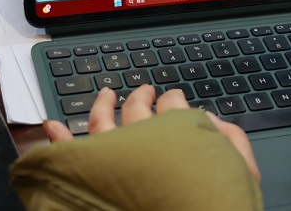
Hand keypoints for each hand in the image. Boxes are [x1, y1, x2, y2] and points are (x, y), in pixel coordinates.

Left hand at [43, 84, 259, 180]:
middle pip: (138, 108)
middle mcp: (142, 139)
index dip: (173, 99)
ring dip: (102, 104)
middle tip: (144, 91)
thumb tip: (211, 119)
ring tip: (105, 94)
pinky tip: (52, 126)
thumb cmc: (209, 203)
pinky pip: (68, 152)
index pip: (173, 106)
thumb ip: (229, 139)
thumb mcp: (238, 169)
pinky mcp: (92, 175)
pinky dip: (57, 138)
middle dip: (141, 96)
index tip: (173, 98)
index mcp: (176, 133)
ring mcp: (114, 156)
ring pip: (101, 122)